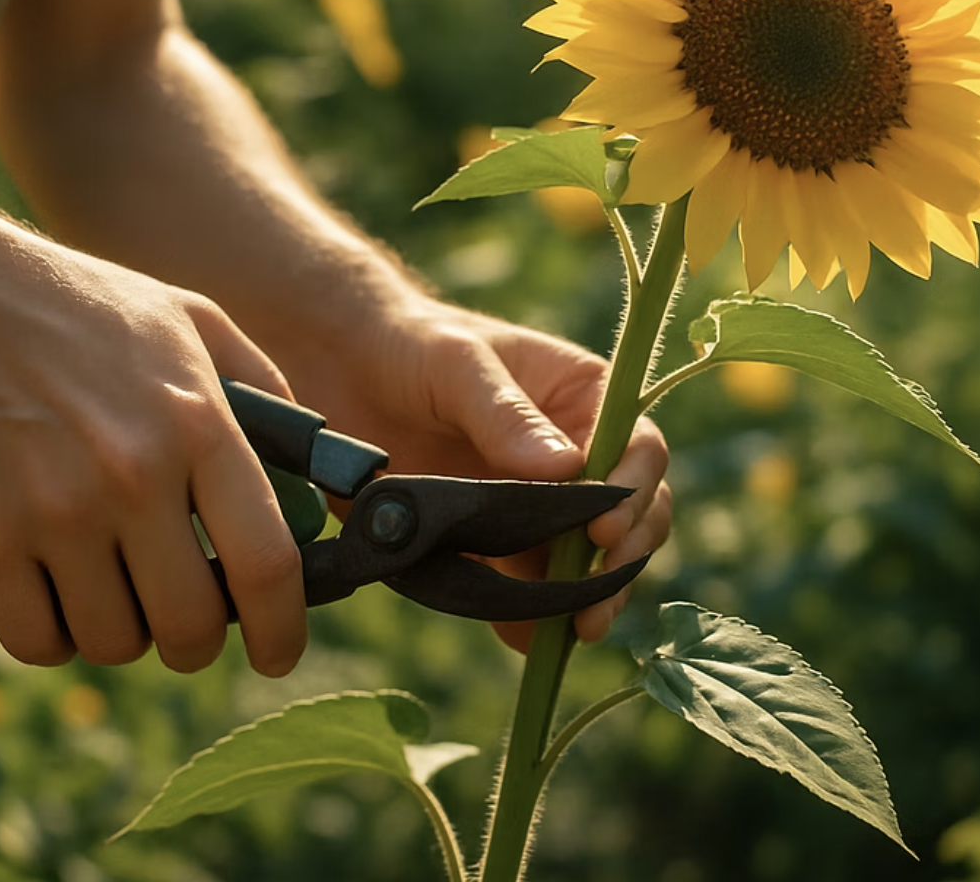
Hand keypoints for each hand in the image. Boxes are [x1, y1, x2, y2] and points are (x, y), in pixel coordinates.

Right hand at [0, 220, 305, 675]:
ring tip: (126, 587)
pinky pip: (35, 637)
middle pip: (189, 624)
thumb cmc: (93, 307)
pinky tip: (67, 588)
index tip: (280, 652)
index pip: (264, 564)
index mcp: (199, 426)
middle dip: (201, 640)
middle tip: (197, 621)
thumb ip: (263, 388)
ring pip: (111, 640)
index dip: (283, 629)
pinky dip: (58, 631)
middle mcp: (132, 477)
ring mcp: (53, 511)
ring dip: (128, 631)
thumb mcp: (195, 323)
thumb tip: (307, 465)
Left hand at [281, 292, 671, 652]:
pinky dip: (527, 615)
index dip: (633, 491)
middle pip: (627, 514)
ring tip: (571, 633)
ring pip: (582, 560)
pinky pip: (521, 585)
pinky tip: (520, 636)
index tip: (603, 528)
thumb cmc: (412, 343)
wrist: (340, 367)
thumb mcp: (458, 363)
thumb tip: (567, 471)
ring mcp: (532, 503)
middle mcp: (571, 455)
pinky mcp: (489, 541)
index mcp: (581, 399)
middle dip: (621, 559)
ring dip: (583, 598)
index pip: (639, 448)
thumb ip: (505, 413)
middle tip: (595, 602)